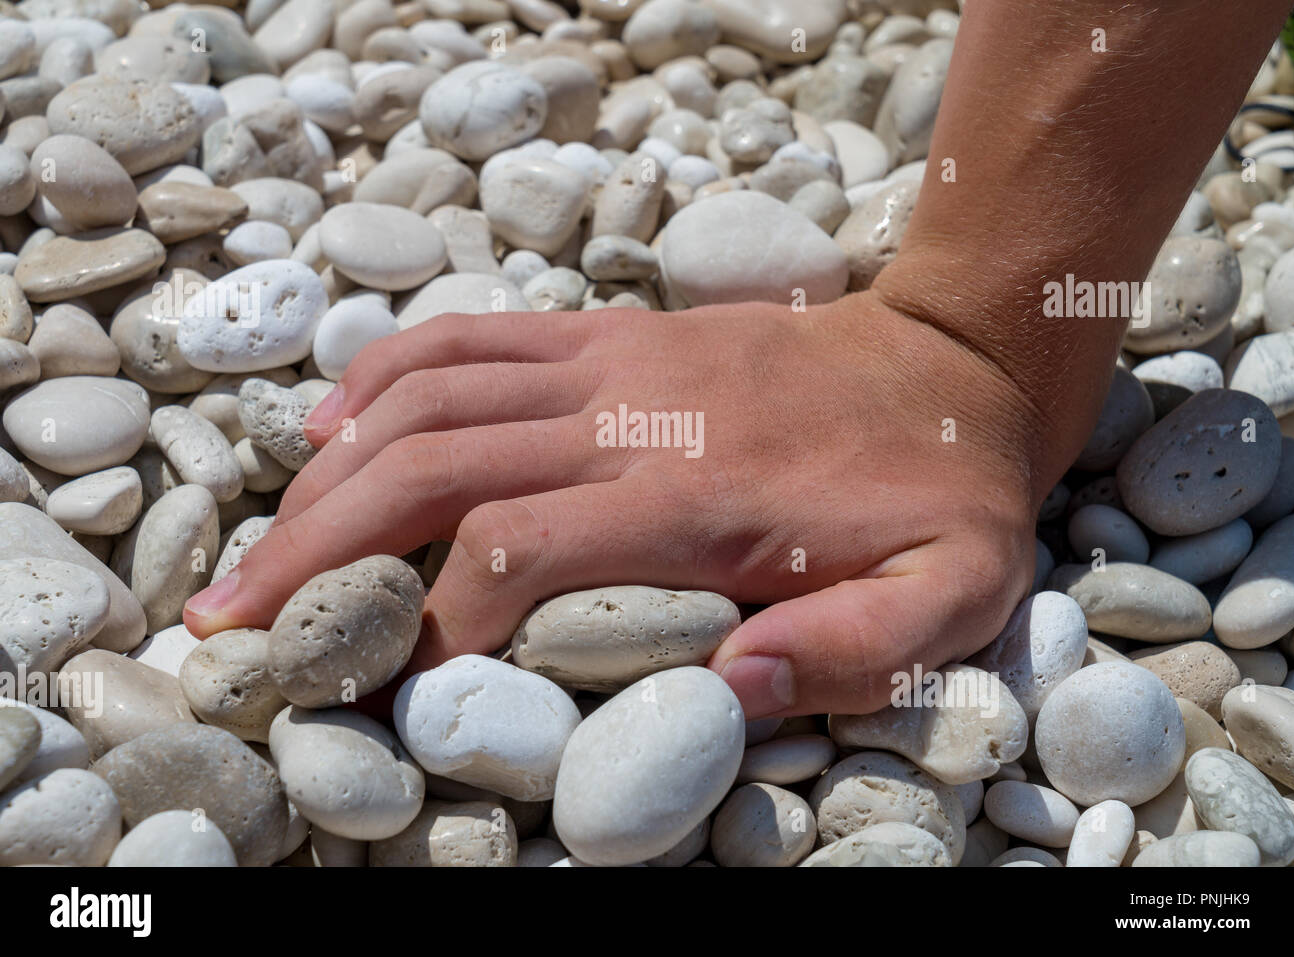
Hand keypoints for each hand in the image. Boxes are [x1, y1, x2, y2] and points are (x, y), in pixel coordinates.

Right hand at [184, 289, 1049, 716]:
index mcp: (695, 496)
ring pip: (428, 394)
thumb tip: (729, 687)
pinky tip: (330, 423)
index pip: (512, 546)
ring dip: (324, 469)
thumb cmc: (942, 496)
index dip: (429, 621)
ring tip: (255, 549)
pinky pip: (471, 334)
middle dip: (318, 549)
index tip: (380, 688)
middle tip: (232, 626)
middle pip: (431, 466)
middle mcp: (630, 416)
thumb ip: (854, 648)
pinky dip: (385, 372)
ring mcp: (610, 361)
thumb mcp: (948, 595)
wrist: (953, 365)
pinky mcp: (608, 334)